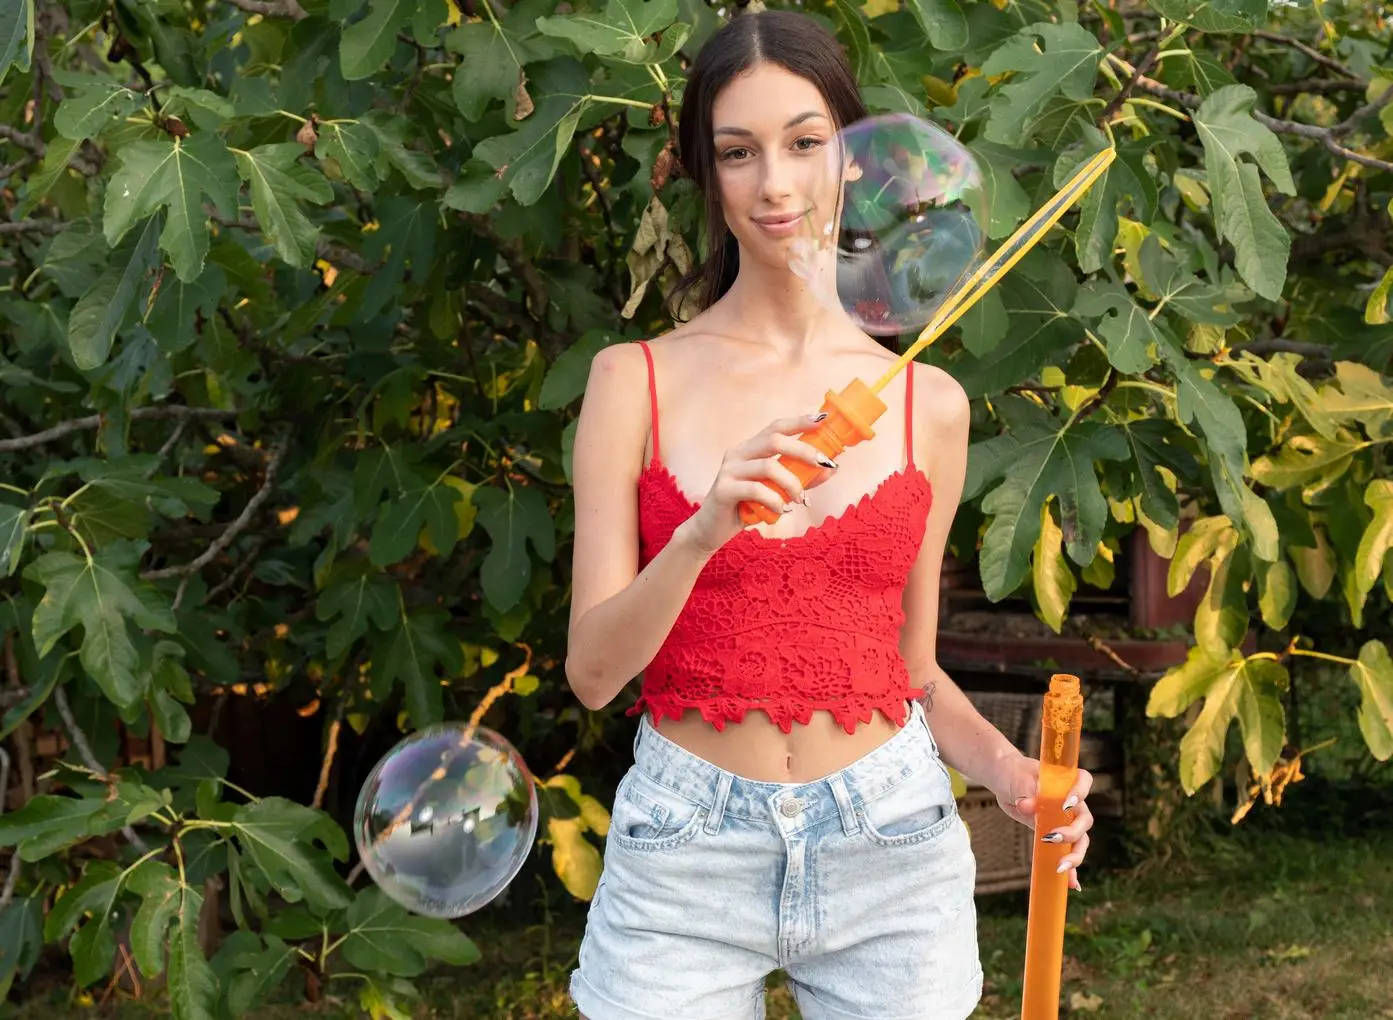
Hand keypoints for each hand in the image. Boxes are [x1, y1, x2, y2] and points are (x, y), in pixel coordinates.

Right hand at [676, 413, 836, 554]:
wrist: (712, 530)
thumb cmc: (746, 507)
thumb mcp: (777, 491)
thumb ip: (801, 477)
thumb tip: (831, 468)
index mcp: (750, 449)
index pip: (775, 427)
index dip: (798, 422)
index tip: (821, 419)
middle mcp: (738, 454)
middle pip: (774, 440)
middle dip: (804, 450)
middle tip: (825, 463)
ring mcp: (728, 470)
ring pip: (768, 467)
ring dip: (792, 483)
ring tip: (801, 499)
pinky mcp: (723, 490)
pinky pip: (756, 490)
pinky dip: (775, 500)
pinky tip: (782, 510)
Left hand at [988, 753, 1093, 892]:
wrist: (1006, 781)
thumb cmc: (1014, 775)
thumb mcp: (1017, 781)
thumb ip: (1025, 792)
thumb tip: (1025, 805)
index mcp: (1065, 781)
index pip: (1084, 781)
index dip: (1080, 793)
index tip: (1066, 805)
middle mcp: (1071, 802)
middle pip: (1084, 819)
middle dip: (1073, 832)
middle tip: (1053, 838)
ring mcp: (1065, 819)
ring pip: (1080, 839)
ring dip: (1074, 854)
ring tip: (1061, 868)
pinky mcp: (1056, 833)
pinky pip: (1067, 851)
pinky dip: (1071, 868)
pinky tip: (1071, 883)